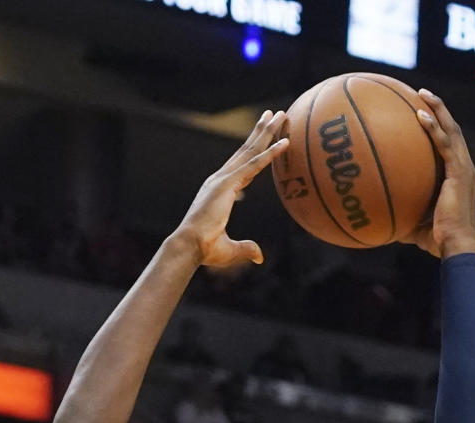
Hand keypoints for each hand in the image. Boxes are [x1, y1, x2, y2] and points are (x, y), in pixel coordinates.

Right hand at [174, 109, 288, 269]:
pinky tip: (285, 142)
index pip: (242, 166)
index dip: (256, 151)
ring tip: (279, 115)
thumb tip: (260, 257)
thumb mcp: (230, 250)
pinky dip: (270, 153)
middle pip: (246, 150)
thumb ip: (246, 249)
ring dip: (267, 132)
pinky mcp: (228, 183)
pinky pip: (255, 165)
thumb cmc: (204, 249)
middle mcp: (220, 179)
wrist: (189, 246)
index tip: (265, 138)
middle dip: (260, 131)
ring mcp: (224, 179)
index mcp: (219, 190)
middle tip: (273, 114)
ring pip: (251, 150)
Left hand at [401, 91, 474, 259]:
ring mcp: (463, 168)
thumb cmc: (439, 242)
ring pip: (451, 130)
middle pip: (452, 130)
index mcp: (458, 177)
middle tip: (421, 95)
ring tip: (422, 94)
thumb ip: (403, 219)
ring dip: (437, 109)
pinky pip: (445, 144)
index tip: (422, 115)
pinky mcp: (459, 172)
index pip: (449, 146)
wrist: (456, 246)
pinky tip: (420, 116)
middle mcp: (464, 168)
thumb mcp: (416, 227)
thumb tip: (382, 223)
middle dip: (438, 110)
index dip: (438, 128)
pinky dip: (433, 128)